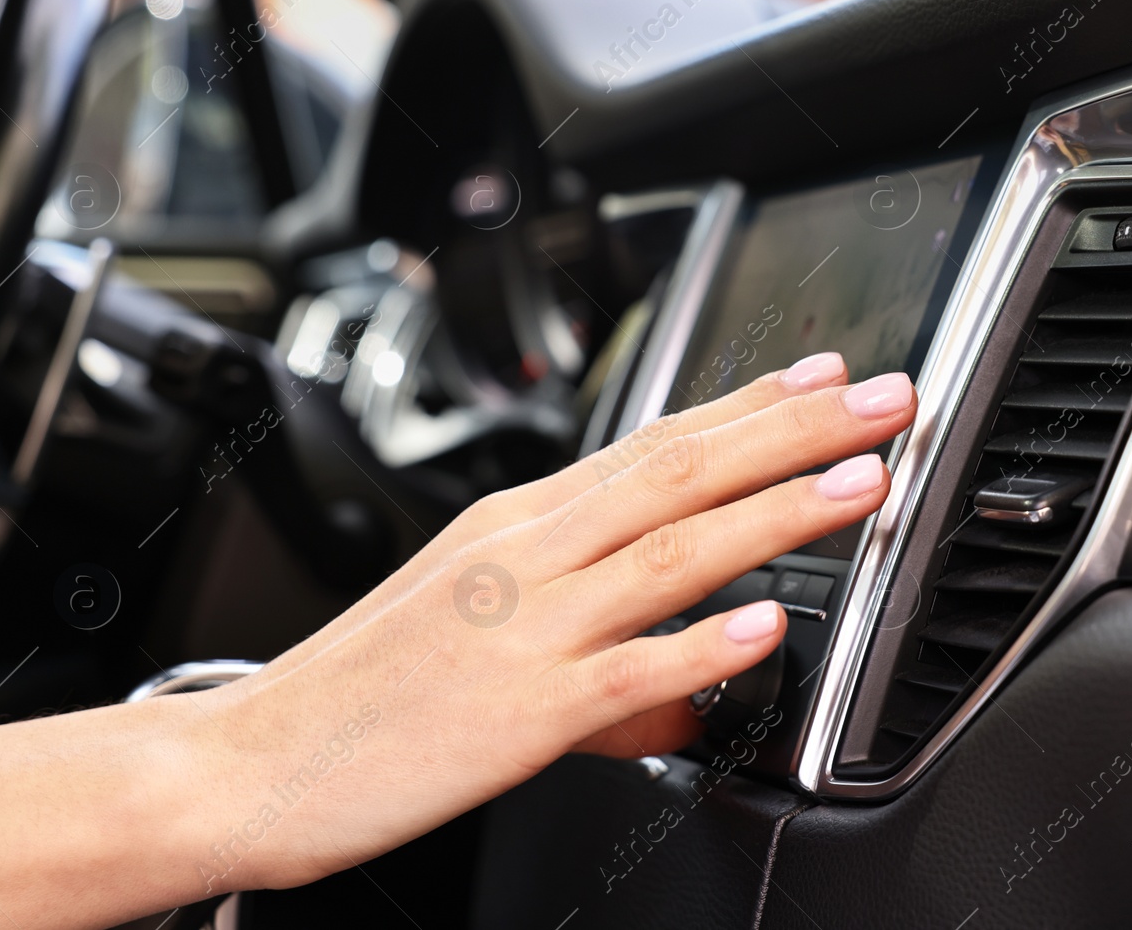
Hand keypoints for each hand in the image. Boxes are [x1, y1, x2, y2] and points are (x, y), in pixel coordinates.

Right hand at [0, 353, 917, 927]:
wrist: (251, 758)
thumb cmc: (364, 683)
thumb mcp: (474, 615)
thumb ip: (592, 616)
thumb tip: (698, 645)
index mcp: (516, 522)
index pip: (653, 442)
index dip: (749, 405)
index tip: (821, 373)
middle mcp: (525, 555)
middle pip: (679, 471)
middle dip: (793, 429)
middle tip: (880, 396)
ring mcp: (524, 628)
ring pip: (670, 552)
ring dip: (774, 511)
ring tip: (858, 483)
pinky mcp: (518, 713)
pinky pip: (625, 671)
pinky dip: (699, 645)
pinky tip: (763, 626)